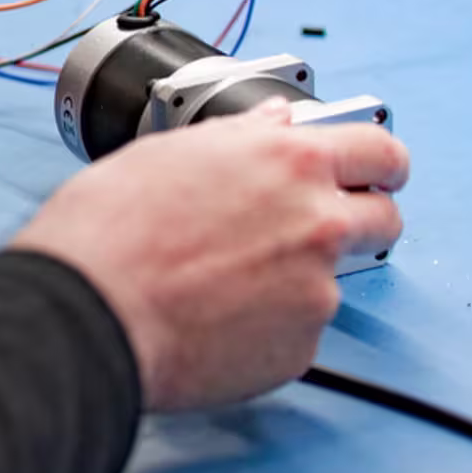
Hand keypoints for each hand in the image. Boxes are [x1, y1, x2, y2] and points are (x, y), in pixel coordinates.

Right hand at [11, 100, 407, 411]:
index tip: (376, 170)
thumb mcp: (166, 152)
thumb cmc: (109, 230)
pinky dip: (266, 326)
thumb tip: (272, 122)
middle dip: (359, 219)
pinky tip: (215, 316)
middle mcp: (318, 223)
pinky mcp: (299, 349)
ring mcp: (315, 291)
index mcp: (289, 161)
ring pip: (331, 280)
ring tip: (229, 281)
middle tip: (314, 226)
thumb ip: (239, 137)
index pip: (379, 150)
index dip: (381, 160)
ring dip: (298, 277)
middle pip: (382, 218)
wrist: (88, 311)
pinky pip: (296, 332)